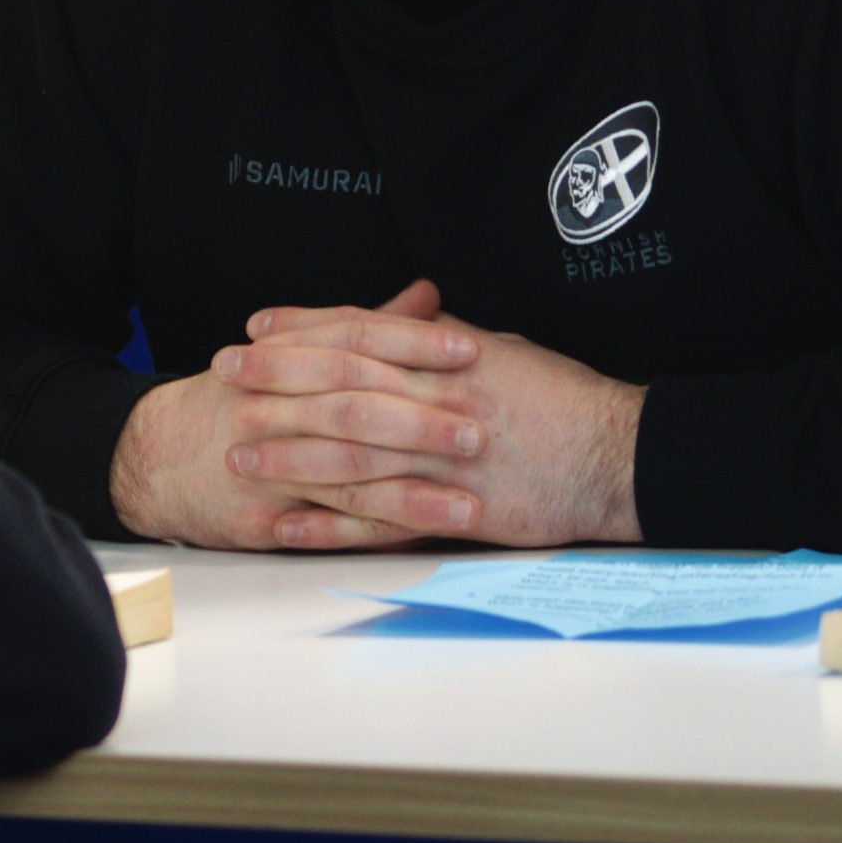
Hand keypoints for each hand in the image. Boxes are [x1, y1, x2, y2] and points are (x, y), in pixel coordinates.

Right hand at [107, 281, 489, 550]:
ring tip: (468, 503)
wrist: (155, 457)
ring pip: (347, 476)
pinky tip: (418, 541)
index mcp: (288, 360)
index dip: (413, 343)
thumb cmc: (237, 400)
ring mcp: (268, 465)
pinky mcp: (263, 518)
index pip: (356, 341)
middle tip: (479, 428)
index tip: (468, 349)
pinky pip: (326, 528)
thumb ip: (366, 327)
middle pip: (354, 407)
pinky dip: (372, 534)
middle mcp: (275, 407)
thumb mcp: (293, 354)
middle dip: (421, 421)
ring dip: (412, 493)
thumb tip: (427, 295)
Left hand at [239, 289, 644, 547]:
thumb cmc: (568, 401)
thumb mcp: (507, 352)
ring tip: (237, 453)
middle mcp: (438, 401)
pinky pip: (378, 521)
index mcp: (449, 356)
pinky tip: (287, 523)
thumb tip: (410, 319)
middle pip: (340, 386)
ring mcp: (443, 461)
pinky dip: (329, 524)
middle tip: (222, 376)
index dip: (304, 328)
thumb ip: (448, 340)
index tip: (257, 326)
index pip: (361, 332)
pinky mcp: (455, 514)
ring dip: (287, 454)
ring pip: (350, 455)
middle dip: (275, 380)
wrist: (619, 457)